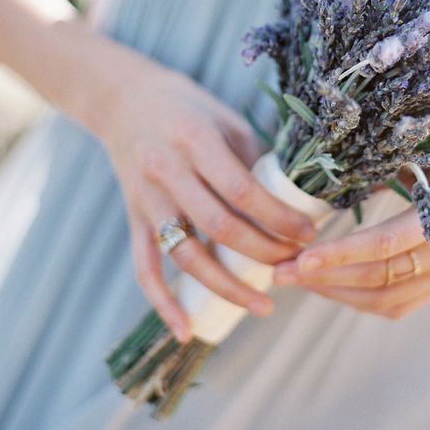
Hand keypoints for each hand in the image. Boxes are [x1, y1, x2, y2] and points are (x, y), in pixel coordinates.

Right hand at [99, 51, 317, 341]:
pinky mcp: (133, 218)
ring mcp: (147, 199)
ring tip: (263, 305)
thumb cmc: (186, 106)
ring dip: (226, 287)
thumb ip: (252, 160)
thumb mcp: (225, 119)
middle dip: (264, 253)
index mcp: (196, 140)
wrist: (121, 99)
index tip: (308, 234)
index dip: (279, 218)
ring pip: (186, 255)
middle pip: (220, 227)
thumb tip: (292, 202)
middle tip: (295, 265)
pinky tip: (187, 330)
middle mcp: (168, 171)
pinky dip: (163, 303)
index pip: (243, 191)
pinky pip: (145, 267)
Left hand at [271, 140, 429, 319]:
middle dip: (324, 278)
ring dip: (334, 292)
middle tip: (278, 271)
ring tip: (294, 277)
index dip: (341, 255)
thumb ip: (379, 168)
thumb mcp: (420, 149)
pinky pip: (397, 304)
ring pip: (385, 299)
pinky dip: (357, 298)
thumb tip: (319, 178)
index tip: (300, 257)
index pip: (386, 245)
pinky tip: (326, 283)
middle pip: (380, 278)